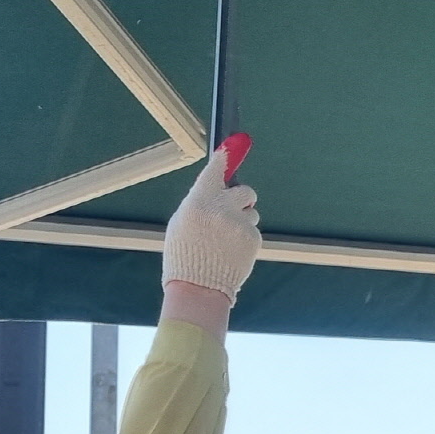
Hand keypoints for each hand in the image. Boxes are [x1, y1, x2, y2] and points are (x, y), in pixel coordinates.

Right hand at [161, 148, 261, 303]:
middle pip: (244, 190)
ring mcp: (239, 223)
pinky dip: (245, 239)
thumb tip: (218, 189)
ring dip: (242, 221)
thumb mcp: (181, 224)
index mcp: (198, 201)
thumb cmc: (184, 256)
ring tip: (226, 241)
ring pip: (251, 212)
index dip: (224, 159)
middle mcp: (221, 208)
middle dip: (242, 198)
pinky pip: (253, 230)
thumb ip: (200, 204)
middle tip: (233, 209)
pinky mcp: (253, 238)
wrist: (198, 288)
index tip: (232, 145)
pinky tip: (232, 252)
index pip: (215, 171)